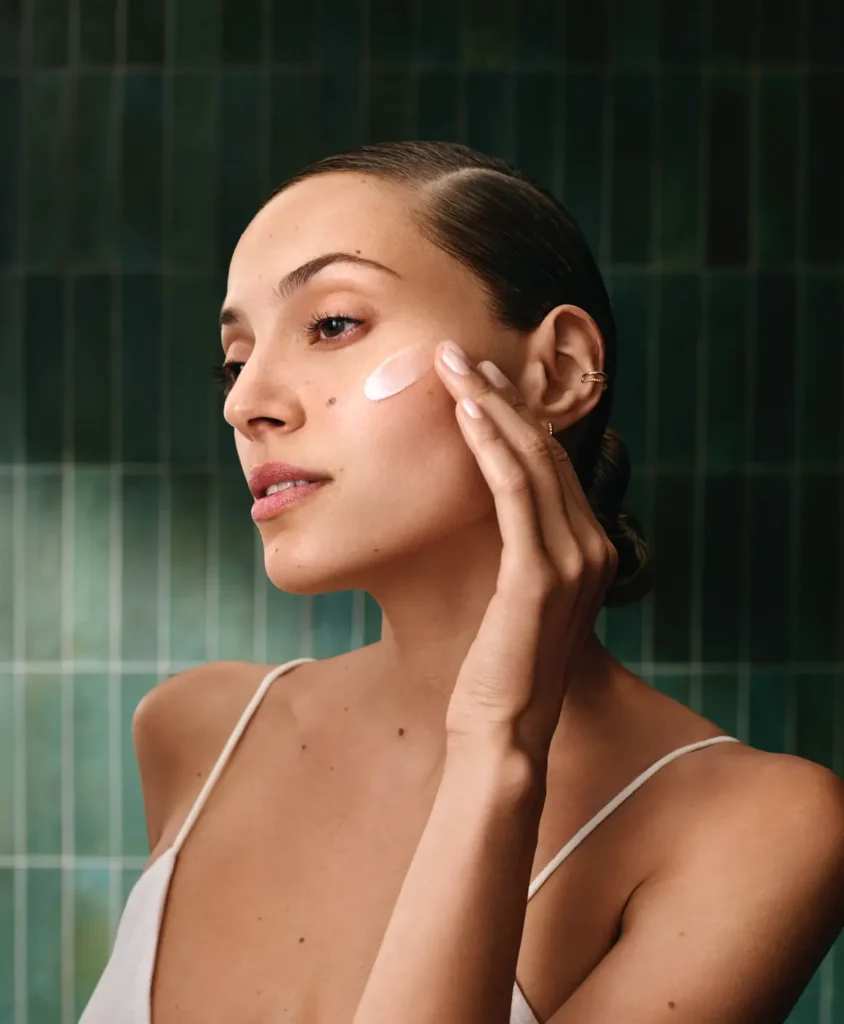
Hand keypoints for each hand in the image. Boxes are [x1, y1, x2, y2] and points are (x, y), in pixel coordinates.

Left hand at [434, 340, 617, 765]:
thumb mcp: (513, 598)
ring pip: (533, 459)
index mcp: (588, 550)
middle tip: (458, 353)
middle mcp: (591, 547)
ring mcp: (573, 560)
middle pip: (546, 450)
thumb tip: (486, 510)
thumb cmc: (497, 668)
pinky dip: (492, 445)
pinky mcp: (541, 574)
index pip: (552, 465)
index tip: (475, 379)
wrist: (502, 733)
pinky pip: (516, 491)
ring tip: (454, 365)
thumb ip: (516, 552)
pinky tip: (465, 411)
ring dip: (492, 405)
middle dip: (500, 395)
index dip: (513, 415)